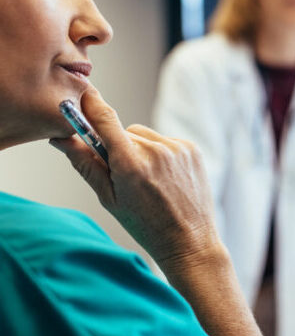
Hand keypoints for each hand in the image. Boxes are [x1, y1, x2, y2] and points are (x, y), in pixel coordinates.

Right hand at [50, 86, 222, 273]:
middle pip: (125, 132)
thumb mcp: (109, 199)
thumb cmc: (146, 225)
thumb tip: (62, 139)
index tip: (84, 95)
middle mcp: (155, 150)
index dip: (92, 105)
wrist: (188, 240)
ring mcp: (177, 148)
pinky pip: (166, 141)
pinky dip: (161, 153)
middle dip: (120, 147)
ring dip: (142, 149)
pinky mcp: (192, 149)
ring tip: (150, 179)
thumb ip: (86, 164)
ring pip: (146, 136)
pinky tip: (166, 177)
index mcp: (130, 164)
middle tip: (127, 175)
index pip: (105, 120)